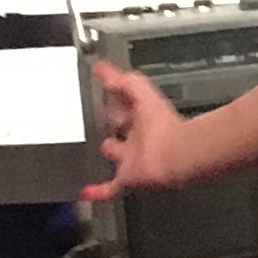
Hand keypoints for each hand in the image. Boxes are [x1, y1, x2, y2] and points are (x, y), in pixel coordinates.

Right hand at [84, 60, 201, 205]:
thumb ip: (121, 80)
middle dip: (108, 124)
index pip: (124, 103)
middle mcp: (137, 137)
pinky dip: (98, 191)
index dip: (113, 96)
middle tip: (88, 121)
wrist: (175, 156)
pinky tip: (84, 191)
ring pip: (114, 155)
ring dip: (103, 153)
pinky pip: (111, 187)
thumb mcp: (139, 92)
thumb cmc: (161, 123)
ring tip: (83, 153)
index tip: (101, 90)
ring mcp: (132, 159)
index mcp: (141, 115)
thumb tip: (100, 66)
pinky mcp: (128, 178)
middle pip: (119, 128)